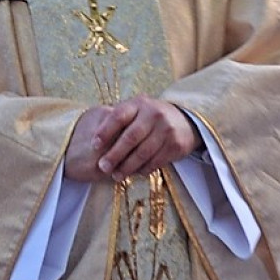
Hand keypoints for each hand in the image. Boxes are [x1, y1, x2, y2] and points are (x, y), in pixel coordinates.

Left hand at [66, 95, 202, 182]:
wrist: (186, 120)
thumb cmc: (151, 117)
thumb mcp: (137, 110)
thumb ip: (119, 119)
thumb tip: (93, 140)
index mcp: (140, 104)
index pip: (119, 116)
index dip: (105, 131)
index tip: (94, 145)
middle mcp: (155, 114)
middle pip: (131, 137)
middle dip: (114, 154)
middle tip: (102, 167)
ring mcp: (167, 129)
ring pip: (143, 152)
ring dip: (127, 167)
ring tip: (116, 175)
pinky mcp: (176, 145)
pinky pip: (155, 161)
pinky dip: (143, 169)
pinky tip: (135, 173)